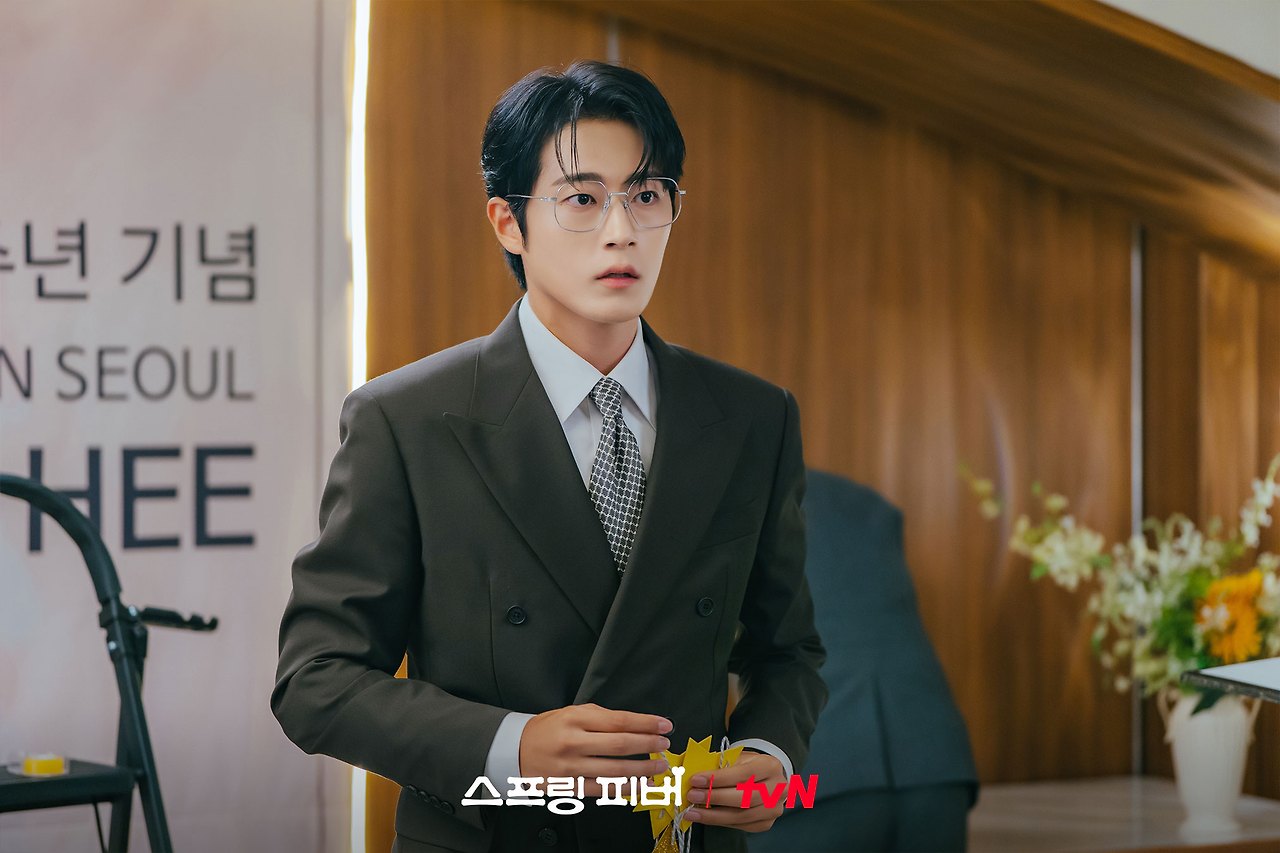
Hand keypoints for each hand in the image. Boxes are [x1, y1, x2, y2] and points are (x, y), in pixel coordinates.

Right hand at [519, 702, 671, 797]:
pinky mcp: (569, 786)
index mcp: (576, 718)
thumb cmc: (547, 729)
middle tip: (665, 746)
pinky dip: (625, 789)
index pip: (619, 720)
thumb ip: (601, 717)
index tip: (664, 725)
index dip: (646, 723)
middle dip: (648, 745)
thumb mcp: (571, 712)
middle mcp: (573, 742)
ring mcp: (571, 766)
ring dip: (642, 770)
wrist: (514, 750)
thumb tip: (636, 725)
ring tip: (659, 768)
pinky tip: (640, 786)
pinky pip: (602, 789)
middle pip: (620, 745)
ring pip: (614, 770)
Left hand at [684, 751, 785, 831]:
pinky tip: (706, 817)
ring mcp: (773, 808)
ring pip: (741, 815)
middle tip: (692, 796)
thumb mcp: (737, 758)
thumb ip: (719, 766)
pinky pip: (740, 825)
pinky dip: (720, 822)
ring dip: (713, 815)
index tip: (696, 780)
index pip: (743, 773)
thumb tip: (694, 775)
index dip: (718, 778)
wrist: (765, 778)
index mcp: (769, 766)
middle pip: (744, 797)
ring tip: (693, 812)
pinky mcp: (766, 823)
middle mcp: (777, 788)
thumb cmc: (748, 766)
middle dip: (714, 798)